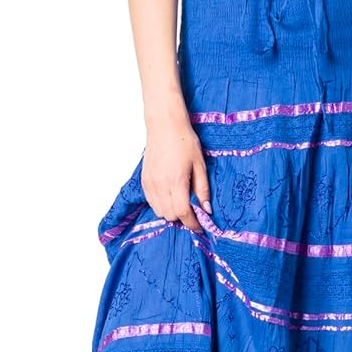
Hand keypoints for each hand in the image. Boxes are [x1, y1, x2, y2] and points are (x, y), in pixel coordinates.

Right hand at [141, 94, 210, 232]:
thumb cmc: (184, 141)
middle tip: (193, 211)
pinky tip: (170, 195)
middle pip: (170, 216)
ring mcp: (150, 183)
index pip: (183, 213)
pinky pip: (151, 202)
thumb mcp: (200, 165)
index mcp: (176, 182)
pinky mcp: (144, 180)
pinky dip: (161, 205)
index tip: (200, 226)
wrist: (164, 126)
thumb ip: (202, 189)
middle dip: (183, 218)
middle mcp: (160, 185)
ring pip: (159, 211)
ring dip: (171, 212)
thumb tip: (207, 209)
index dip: (193, 224)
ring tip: (181, 202)